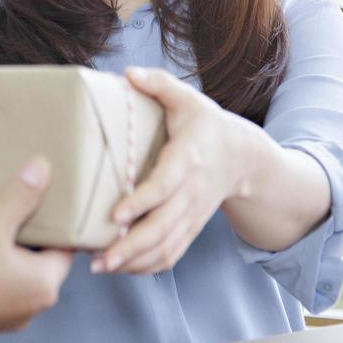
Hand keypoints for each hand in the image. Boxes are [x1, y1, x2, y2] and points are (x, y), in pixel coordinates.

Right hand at [0, 155, 73, 334]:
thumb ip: (20, 197)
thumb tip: (42, 169)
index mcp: (44, 285)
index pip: (63, 249)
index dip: (54, 223)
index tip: (42, 201)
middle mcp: (30, 307)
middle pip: (38, 261)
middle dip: (25, 234)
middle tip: (13, 206)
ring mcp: (4, 316)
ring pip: (13, 273)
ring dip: (3, 251)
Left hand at [92, 66, 252, 275]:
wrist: (242, 155)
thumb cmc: (204, 123)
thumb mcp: (186, 98)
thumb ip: (159, 83)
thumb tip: (128, 73)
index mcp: (187, 159)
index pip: (164, 185)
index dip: (141, 201)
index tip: (115, 215)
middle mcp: (191, 193)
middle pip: (162, 227)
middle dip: (131, 246)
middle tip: (99, 259)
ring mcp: (192, 214)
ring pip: (166, 247)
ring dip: (135, 262)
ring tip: (101, 268)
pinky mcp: (190, 227)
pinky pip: (171, 254)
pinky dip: (148, 266)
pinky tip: (122, 269)